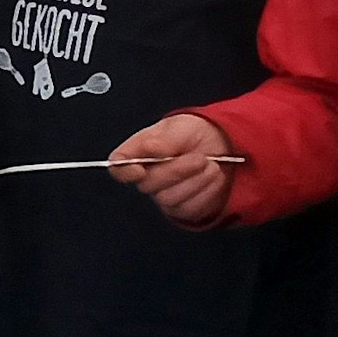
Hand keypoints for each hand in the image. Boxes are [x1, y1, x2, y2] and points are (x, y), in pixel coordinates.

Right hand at [109, 114, 235, 226]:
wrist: (218, 145)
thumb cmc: (190, 133)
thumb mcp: (178, 127)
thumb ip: (162, 140)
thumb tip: (149, 149)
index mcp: (137, 153)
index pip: (118, 167)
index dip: (124, 172)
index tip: (139, 170)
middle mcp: (146, 177)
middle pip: (148, 185)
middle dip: (177, 171)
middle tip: (200, 158)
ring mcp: (163, 195)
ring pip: (170, 199)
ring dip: (196, 182)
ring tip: (211, 165)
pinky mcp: (182, 209)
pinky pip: (189, 209)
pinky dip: (207, 192)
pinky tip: (214, 178)